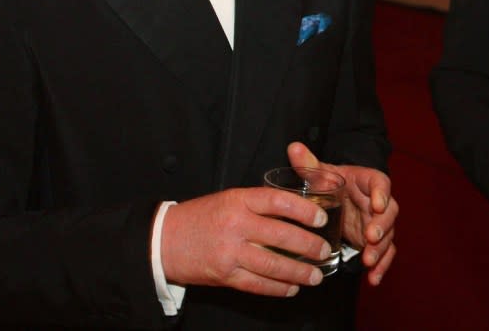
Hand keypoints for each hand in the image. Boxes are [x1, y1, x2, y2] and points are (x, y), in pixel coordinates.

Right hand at [160, 187, 332, 296]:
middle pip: (281, 235)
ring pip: (273, 264)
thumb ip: (259, 204)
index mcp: (239, 201)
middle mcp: (236, 225)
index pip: (279, 202)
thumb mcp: (229, 199)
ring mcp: (230, 252)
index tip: (322, 219)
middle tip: (325, 251)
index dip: (304, 210)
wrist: (163, 240)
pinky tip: (291, 288)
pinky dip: (277, 288)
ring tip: (315, 275)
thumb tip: (296, 210)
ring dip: (298, 272)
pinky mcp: (224, 275)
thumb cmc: (200, 217)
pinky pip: (256, 284)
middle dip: (308, 246)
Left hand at [287, 142, 397, 285]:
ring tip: (369, 261)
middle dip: (382, 226)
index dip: (381, 193)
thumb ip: (308, 163)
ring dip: (381, 249)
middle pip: (389, 212)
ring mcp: (378, 223)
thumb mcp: (320, 172)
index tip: (376, 204)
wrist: (337, 193)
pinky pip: (384, 253)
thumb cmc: (330, 180)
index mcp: (368, 181)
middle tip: (371, 237)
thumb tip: (293, 147)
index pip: (380, 183)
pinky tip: (373, 279)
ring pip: (388, 235)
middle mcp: (378, 202)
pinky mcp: (375, 240)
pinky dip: (381, 267)